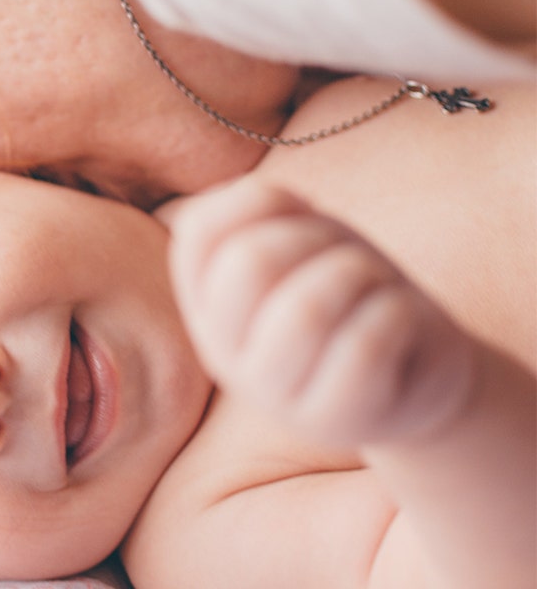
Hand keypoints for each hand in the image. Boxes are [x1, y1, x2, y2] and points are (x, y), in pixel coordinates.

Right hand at [167, 180, 473, 445]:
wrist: (415, 376)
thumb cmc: (352, 295)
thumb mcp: (307, 242)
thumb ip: (266, 215)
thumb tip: (255, 193)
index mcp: (206, 305)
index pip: (200, 231)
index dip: (259, 202)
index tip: (301, 222)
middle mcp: (223, 352)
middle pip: (252, 260)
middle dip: (320, 240)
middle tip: (349, 263)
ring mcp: (271, 394)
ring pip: (307, 306)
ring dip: (364, 277)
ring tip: (376, 295)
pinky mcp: (330, 420)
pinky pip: (364, 343)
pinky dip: (399, 314)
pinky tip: (400, 329)